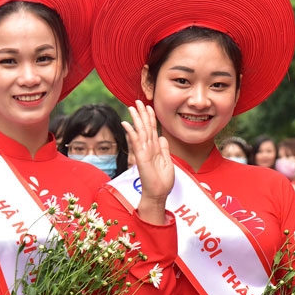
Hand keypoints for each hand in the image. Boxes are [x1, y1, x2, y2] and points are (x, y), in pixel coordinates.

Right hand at [123, 100, 172, 223]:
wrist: (159, 193)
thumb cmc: (162, 181)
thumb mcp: (167, 161)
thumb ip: (164, 149)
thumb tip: (162, 137)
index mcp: (155, 148)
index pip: (152, 129)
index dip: (151, 118)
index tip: (148, 106)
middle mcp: (148, 148)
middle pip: (145, 127)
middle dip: (142, 114)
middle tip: (137, 101)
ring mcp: (144, 152)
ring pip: (140, 131)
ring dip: (136, 119)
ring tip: (132, 107)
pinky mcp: (141, 157)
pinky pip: (136, 142)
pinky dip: (132, 132)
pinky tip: (127, 124)